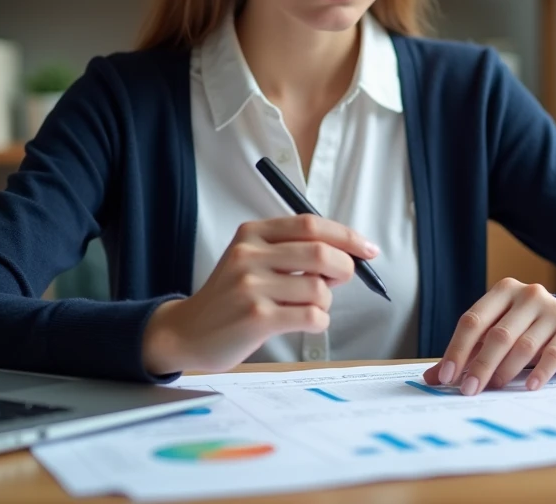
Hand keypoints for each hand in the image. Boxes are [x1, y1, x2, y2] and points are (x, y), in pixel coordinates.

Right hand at [142, 214, 378, 374]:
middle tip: (341, 280)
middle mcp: (250, 255)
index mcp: (252, 233)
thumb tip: (347, 255)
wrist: (187, 332)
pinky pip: (312, 316)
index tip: (368, 248)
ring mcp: (251, 286)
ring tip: (307, 307)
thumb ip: (290, 251)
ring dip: (325, 302)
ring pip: (320, 289)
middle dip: (345, 268)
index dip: (346, 235)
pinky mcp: (257, 318)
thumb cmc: (230, 297)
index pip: (310, 224)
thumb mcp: (251, 259)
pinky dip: (318, 321)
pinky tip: (303, 322)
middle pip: (321, 252)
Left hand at [422, 277, 555, 394]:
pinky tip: (529, 387)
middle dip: (480, 366)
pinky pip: (553, 354)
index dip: (457, 349)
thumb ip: (467, 353)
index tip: (447, 377)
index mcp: (502, 291)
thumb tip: (433, 378)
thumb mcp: (496, 333)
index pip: (473, 320)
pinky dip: (540, 372)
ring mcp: (552, 309)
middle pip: (498, 335)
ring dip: (506, 371)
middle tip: (468, 390)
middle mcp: (527, 295)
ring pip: (524, 345)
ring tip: (494, 389)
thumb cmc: (526, 328)